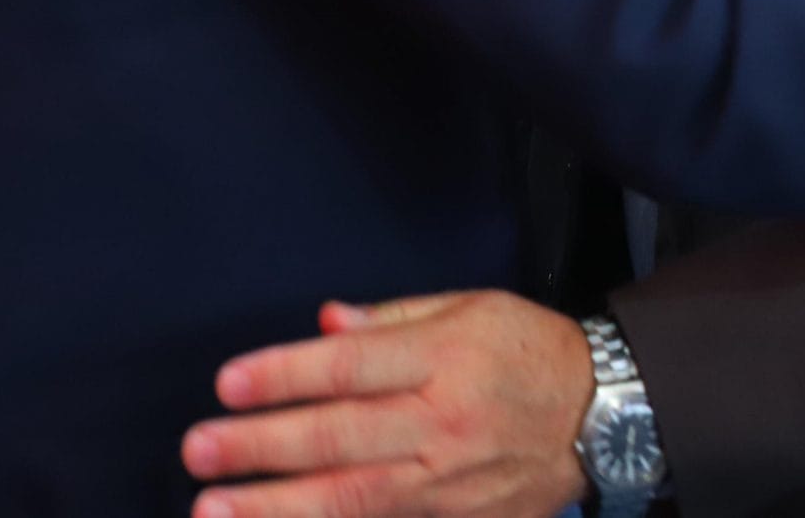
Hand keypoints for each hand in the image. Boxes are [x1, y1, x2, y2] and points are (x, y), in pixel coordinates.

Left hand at [183, 291, 592, 517]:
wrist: (606, 415)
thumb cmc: (531, 352)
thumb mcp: (472, 307)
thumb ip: (394, 320)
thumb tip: (324, 326)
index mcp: (446, 356)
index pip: (349, 368)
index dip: (283, 375)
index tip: (228, 383)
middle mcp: (444, 421)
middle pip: (339, 436)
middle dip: (261, 445)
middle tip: (198, 449)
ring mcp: (449, 481)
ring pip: (352, 497)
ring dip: (277, 506)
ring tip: (215, 508)